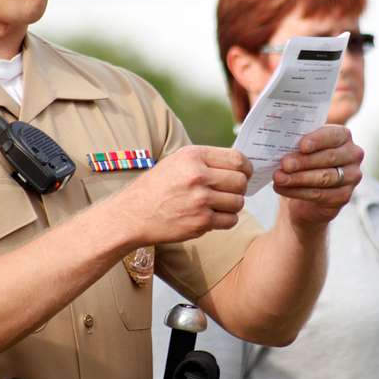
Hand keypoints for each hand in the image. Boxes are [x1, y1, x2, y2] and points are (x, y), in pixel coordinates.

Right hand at [112, 145, 250, 245]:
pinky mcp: (201, 222)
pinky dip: (226, 220)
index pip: (237, 158)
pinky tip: (213, 216)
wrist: (132, 215)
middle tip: (230, 191)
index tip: (245, 173)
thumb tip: (237, 165)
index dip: (246, 167)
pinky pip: (230, 220)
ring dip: (233, 205)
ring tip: (219, 204)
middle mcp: (198, 176)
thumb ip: (205, 161)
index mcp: (193, 156)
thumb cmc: (155, 187)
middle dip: (240, 187)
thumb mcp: (176, 162)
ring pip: (238, 202)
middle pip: (240, 181)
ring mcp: (200, 200)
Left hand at [273, 125, 363, 227]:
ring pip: (324, 177)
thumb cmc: (304, 161)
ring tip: (279, 178)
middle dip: (304, 161)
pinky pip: (320, 194)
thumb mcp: (301, 148)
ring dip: (298, 178)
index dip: (317, 140)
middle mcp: (352, 155)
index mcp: (343, 136)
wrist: (306, 191)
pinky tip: (282, 188)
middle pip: (329, 158)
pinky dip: (298, 191)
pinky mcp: (343, 196)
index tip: (301, 145)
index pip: (334, 135)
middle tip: (284, 164)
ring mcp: (352, 177)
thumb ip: (296, 142)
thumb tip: (279, 140)